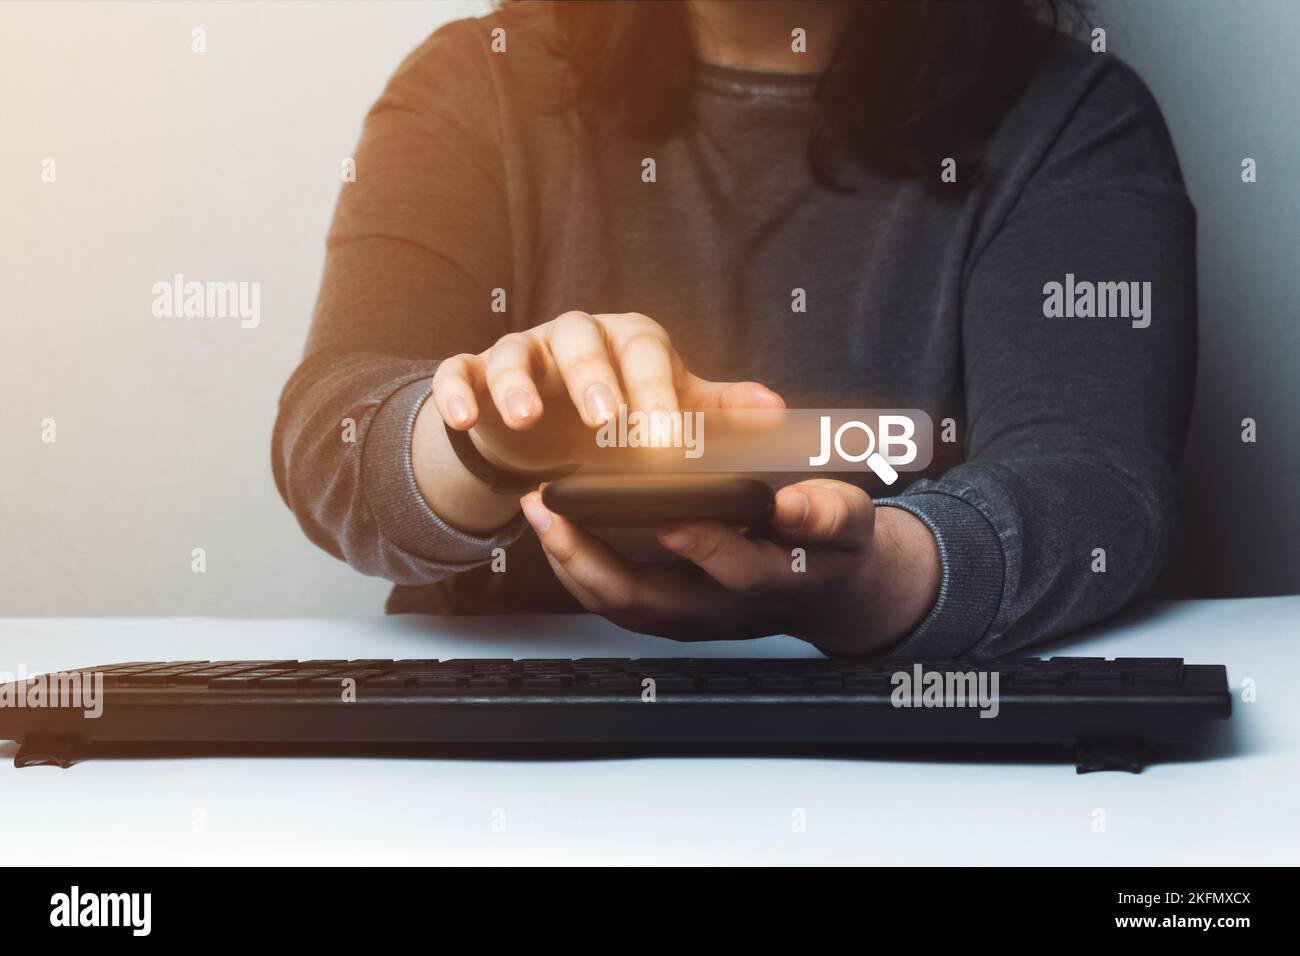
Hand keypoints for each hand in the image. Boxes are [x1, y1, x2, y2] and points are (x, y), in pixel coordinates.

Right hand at [429, 311, 783, 472]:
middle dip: (594, 380)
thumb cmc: (618, 413)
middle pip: (582, 344)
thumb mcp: (669, 412)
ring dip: (519, 384)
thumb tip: (776, 411)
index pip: (646, 355)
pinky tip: (460, 418)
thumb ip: (717, 412)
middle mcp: (573, 339)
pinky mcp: (475, 374)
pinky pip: (460, 372)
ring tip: (525, 419)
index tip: (667, 442)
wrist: (545, 427)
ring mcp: (521, 354)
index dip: (656, 395)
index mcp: (627, 342)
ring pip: (516, 353)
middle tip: (606, 422)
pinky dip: (455, 392)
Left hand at [520, 478, 941, 654]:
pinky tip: (555, 531)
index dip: (703, 545)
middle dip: (591, 556)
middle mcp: (723, 611)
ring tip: (540, 512)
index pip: (735, 570)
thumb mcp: (850, 522)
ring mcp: (691, 619)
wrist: (828, 593)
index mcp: (774, 581)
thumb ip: (825, 513)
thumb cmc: (833, 547)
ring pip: (620, 604)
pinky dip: (577, 568)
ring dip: (572, 561)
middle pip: (649, 600)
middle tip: (552, 508)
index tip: (667, 515)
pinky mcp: (669, 615)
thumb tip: (790, 505)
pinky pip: (613, 601)